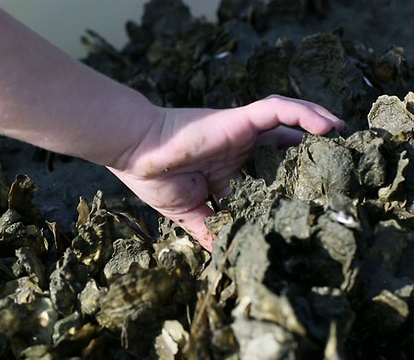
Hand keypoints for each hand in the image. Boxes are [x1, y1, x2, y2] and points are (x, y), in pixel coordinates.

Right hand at [108, 95, 344, 250]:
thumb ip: (209, 229)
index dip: (288, 181)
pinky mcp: (238, 120)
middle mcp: (237, 148)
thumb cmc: (154, 179)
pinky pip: (276, 110)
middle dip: (309, 152)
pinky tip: (329, 125)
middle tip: (336, 165)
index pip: (265, 174)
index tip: (311, 197)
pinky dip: (304, 113)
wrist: (135, 152)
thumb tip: (223, 255)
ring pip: (287, 122)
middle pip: (283, 145)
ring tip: (343, 135)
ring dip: (316, 125)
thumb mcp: (187, 212)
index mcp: (225, 169)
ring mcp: (239, 132)